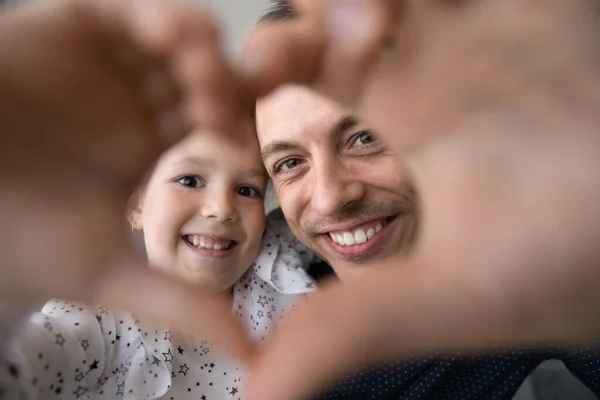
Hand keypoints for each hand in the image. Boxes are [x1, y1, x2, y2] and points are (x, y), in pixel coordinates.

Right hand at [0, 0, 252, 359]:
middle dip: (226, 88)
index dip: (240, 130)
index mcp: (158, 148)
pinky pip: (127, 11)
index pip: (221, 128)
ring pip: (176, 40)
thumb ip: (179, 303)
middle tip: (226, 107)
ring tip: (202, 76)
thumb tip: (250, 353)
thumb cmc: (19, 236)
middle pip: (207, 79)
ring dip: (200, 51)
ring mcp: (112, 64)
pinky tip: (170, 39)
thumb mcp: (108, 271)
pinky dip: (156, 17)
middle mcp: (142, 102)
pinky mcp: (76, 27)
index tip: (248, 144)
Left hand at [238, 0, 599, 397]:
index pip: (268, 138)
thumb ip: (346, 335)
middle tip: (281, 59)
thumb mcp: (443, 298)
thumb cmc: (560, 260)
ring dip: (333, 11)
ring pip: (343, 10)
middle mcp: (393, 113)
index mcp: (369, 175)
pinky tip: (400, 5)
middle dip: (276, 52)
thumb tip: (256, 397)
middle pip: (297, 59)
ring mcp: (437, 54)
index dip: (232, 124)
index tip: (219, 115)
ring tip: (367, 22)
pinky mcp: (489, 11)